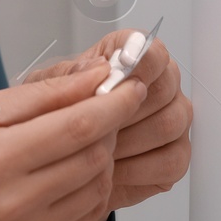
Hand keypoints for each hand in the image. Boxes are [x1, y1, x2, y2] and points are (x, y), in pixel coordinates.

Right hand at [0, 60, 142, 220]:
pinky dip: (92, 190)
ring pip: (97, 187)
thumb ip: (40, 95)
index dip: (116, 102)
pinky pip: (86, 218)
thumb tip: (93, 78)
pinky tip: (73, 172)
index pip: (80, 125)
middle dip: (111, 126)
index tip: (132, 85)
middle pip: (95, 156)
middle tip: (104, 108)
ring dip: (103, 157)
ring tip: (83, 140)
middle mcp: (13, 201)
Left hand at [23, 27, 192, 210]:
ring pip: (169, 124)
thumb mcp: (45, 91)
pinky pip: (171, 161)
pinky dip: (139, 168)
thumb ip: (70, 75)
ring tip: (99, 147)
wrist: (59, 157)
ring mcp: (171, 119)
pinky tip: (112, 169)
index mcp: (130, 58)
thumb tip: (97, 66)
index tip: (119, 71)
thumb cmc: (55, 115)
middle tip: (99, 120)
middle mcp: (158, 85)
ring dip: (131, 140)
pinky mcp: (175, 156)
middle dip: (128, 108)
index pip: (152, 50)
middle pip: (164, 87)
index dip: (139, 59)